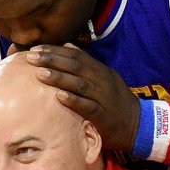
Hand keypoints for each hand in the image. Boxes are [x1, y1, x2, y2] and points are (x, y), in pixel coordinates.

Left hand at [25, 44, 140, 150]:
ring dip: (60, 78)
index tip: (36, 49)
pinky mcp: (103, 115)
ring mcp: (103, 97)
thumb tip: (68, 45)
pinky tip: (60, 97)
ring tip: (40, 73)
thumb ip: (86, 62)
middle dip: (52, 60)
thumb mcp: (103, 77)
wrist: (138, 124)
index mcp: (99, 70)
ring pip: (80, 84)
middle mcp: (101, 81)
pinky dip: (74, 101)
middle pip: (76, 66)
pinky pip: (88, 106)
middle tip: (31, 57)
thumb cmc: (114, 101)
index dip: (55, 51)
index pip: (75, 56)